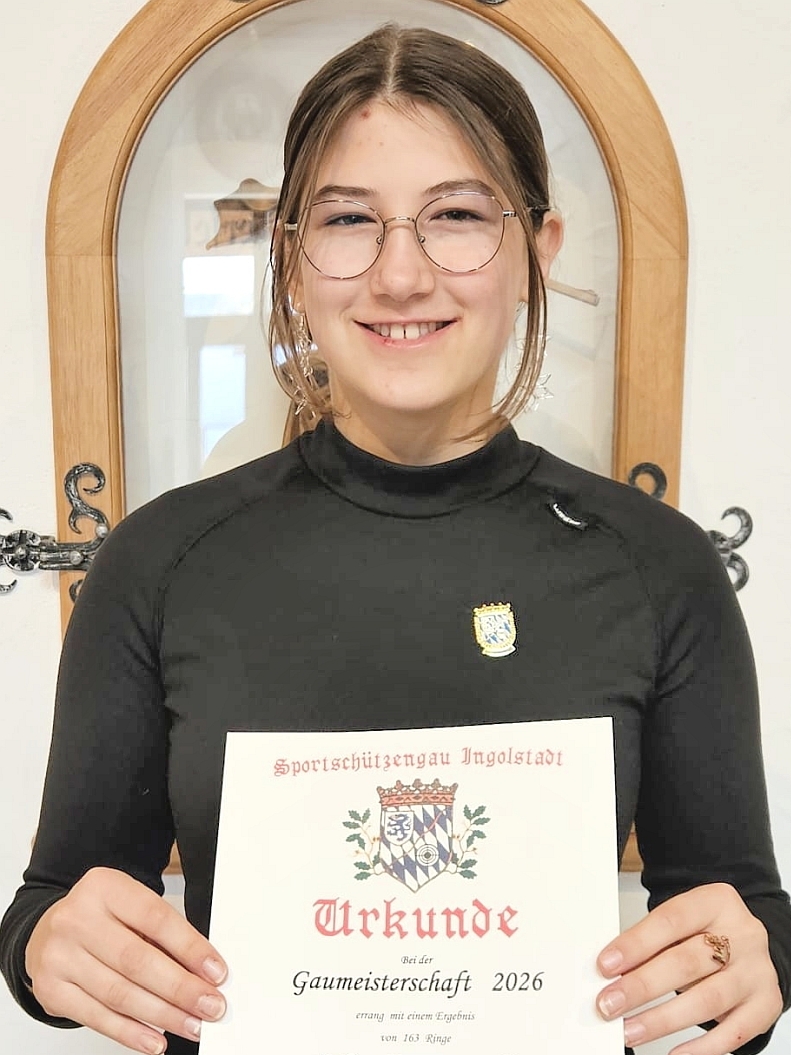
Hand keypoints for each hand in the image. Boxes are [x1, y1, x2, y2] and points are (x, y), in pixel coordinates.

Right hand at [25, 867, 227, 1053]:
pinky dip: (130, 1033)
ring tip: (192, 1025)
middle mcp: (76, 919)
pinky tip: (155, 1040)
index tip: (216, 972)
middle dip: (180, 988)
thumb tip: (203, 972)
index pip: (155, 918)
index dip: (190, 948)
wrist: (48, 931)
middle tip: (210, 1006)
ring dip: (162, 1015)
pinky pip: (97, 1018)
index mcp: (104, 887)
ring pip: (119, 994)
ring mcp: (59, 956)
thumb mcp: (129, 907)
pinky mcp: (50, 991)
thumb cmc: (100, 918)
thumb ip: (162, 934)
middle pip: (137, 961)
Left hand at [596, 883, 781, 1053]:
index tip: (606, 965)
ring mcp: (756, 971)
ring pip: (707, 999)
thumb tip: (612, 970)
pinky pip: (733, 1032)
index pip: (670, 920)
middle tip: (609, 1003)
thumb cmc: (708, 931)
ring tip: (630, 1030)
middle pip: (687, 962)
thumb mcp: (683, 922)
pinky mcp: (765, 1004)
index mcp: (716, 902)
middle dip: (642, 986)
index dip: (636, 944)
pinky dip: (702, 1047)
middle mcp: (742, 934)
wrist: (750, 945)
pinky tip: (674, 1052)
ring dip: (663, 1020)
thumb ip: (652, 940)